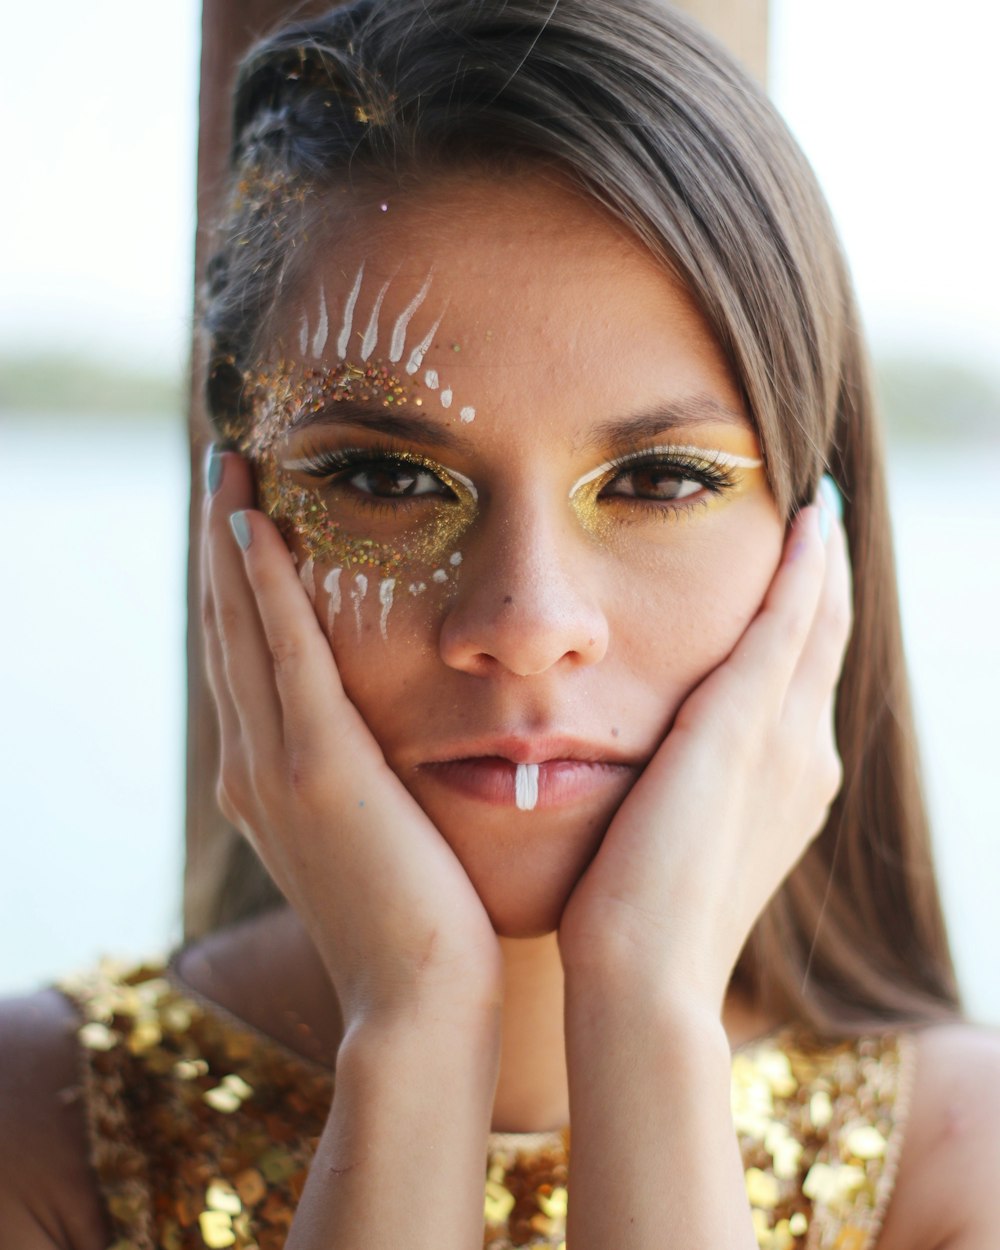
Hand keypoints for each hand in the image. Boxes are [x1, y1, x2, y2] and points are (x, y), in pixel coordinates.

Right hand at [201, 450, 501, 1024]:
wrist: (420, 1002)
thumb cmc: (424, 924)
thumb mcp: (381, 836)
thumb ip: (371, 782)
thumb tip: (397, 741)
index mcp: (269, 783)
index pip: (248, 663)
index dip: (237, 589)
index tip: (247, 521)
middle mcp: (253, 768)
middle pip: (228, 632)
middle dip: (222, 550)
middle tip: (225, 473)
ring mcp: (276, 768)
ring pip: (241, 629)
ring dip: (231, 547)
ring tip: (230, 474)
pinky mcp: (317, 768)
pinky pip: (284, 655)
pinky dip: (263, 589)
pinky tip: (257, 526)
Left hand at [557, 493, 851, 1011]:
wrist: (641, 978)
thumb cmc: (633, 922)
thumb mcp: (666, 839)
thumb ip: (673, 792)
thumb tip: (642, 765)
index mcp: (786, 785)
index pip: (801, 682)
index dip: (806, 622)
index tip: (798, 567)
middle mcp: (804, 758)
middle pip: (824, 644)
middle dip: (823, 580)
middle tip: (818, 514)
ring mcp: (784, 744)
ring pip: (815, 627)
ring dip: (817, 564)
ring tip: (815, 506)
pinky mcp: (742, 731)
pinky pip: (785, 628)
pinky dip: (800, 574)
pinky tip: (803, 522)